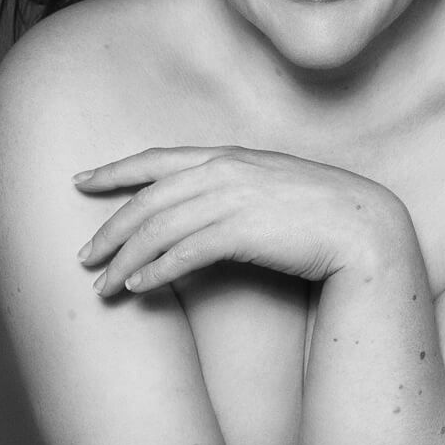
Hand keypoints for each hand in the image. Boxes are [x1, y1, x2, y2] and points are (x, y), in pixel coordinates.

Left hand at [72, 145, 407, 295]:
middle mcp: (224, 171)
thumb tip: (202, 207)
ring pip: (159, 229)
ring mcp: (232, 200)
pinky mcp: (242, 232)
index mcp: (229, 156)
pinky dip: (156, 271)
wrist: (364, 227)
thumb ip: (234, 186)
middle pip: (147, 200)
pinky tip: (138, 288)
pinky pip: (185, 253)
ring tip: (105, 287)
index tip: (80, 182)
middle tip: (84, 258)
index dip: (113, 171)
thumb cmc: (323, 212)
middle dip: (109, 231)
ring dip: (125, 260)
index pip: (156, 160)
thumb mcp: (272, 184)